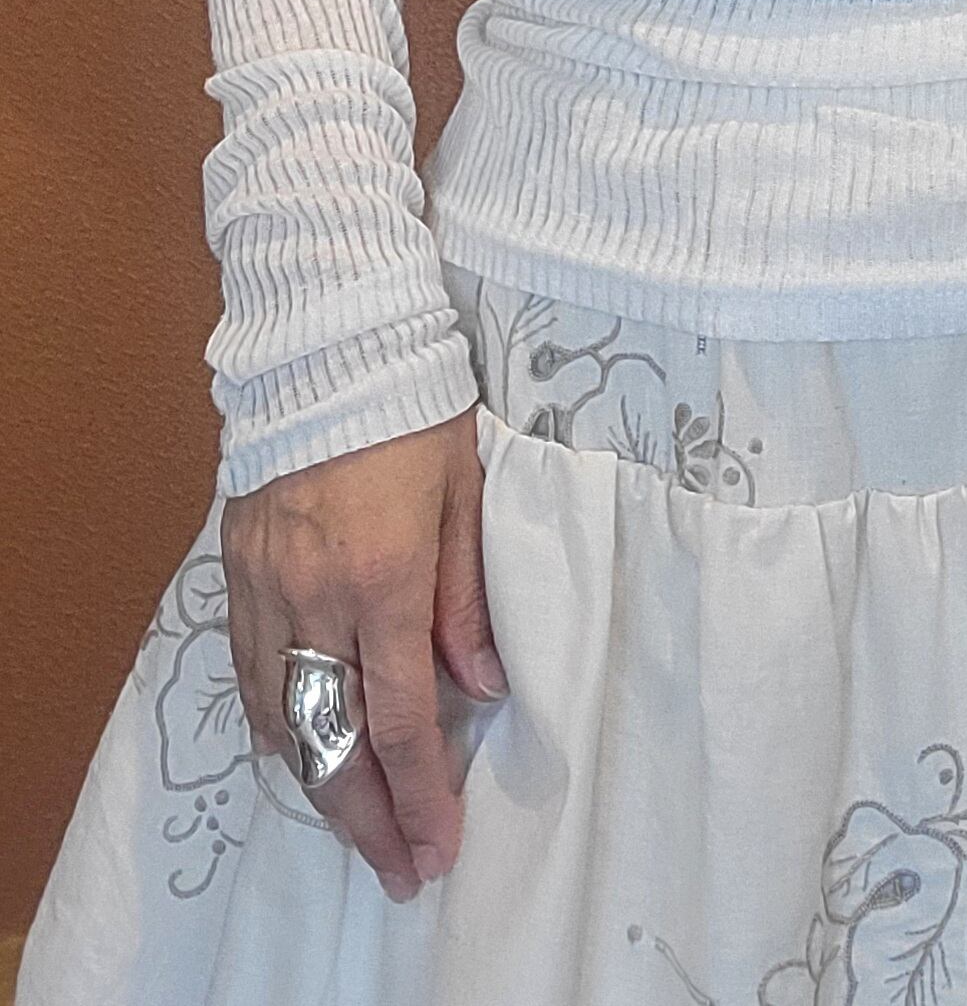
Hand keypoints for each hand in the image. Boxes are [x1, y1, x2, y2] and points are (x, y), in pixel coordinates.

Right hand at [220, 406, 507, 899]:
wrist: (329, 346)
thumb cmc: (416, 411)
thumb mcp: (466, 495)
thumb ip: (466, 599)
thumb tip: (479, 689)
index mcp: (384, 579)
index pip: (398, 719)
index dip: (420, 795)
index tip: (439, 847)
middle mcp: (316, 597)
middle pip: (332, 742)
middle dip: (368, 819)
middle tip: (398, 870)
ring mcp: (266, 588)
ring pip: (281, 719)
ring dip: (319, 786)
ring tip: (357, 828)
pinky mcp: (236, 571)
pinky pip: (247, 674)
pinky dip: (272, 728)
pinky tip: (297, 753)